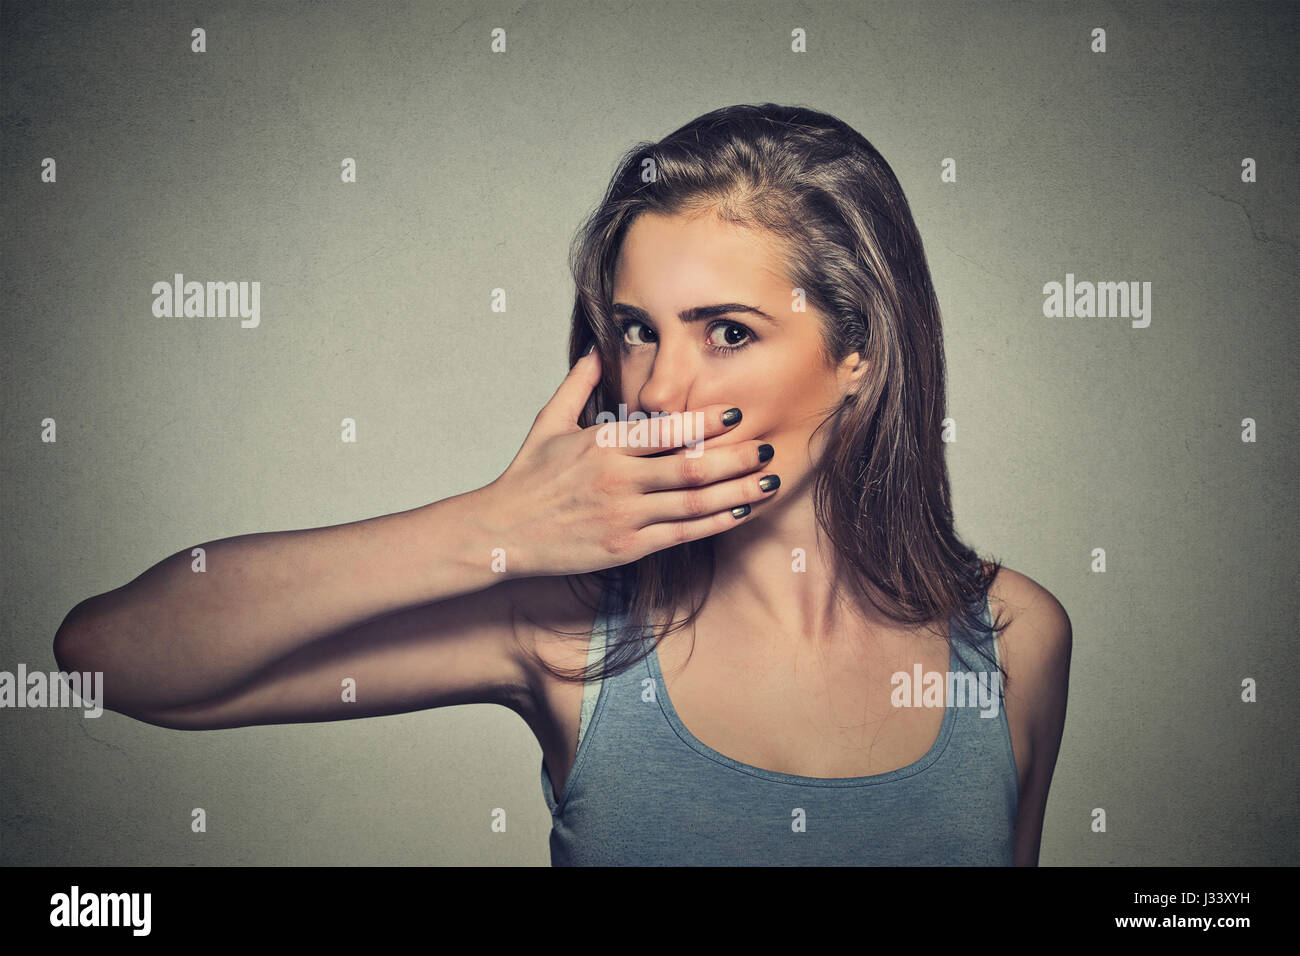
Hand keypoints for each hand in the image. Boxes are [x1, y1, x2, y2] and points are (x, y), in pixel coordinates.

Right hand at [478, 348, 779, 577]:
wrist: (500, 532)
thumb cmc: (526, 477)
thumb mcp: (548, 423)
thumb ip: (578, 385)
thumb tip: (598, 349)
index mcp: (603, 444)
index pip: (666, 429)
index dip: (706, 420)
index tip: (736, 413)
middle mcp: (618, 479)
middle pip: (691, 466)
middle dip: (736, 457)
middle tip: (767, 448)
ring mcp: (624, 515)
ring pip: (694, 503)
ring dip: (737, 492)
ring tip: (769, 481)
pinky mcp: (626, 547)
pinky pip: (682, 534)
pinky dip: (716, 523)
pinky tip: (740, 513)